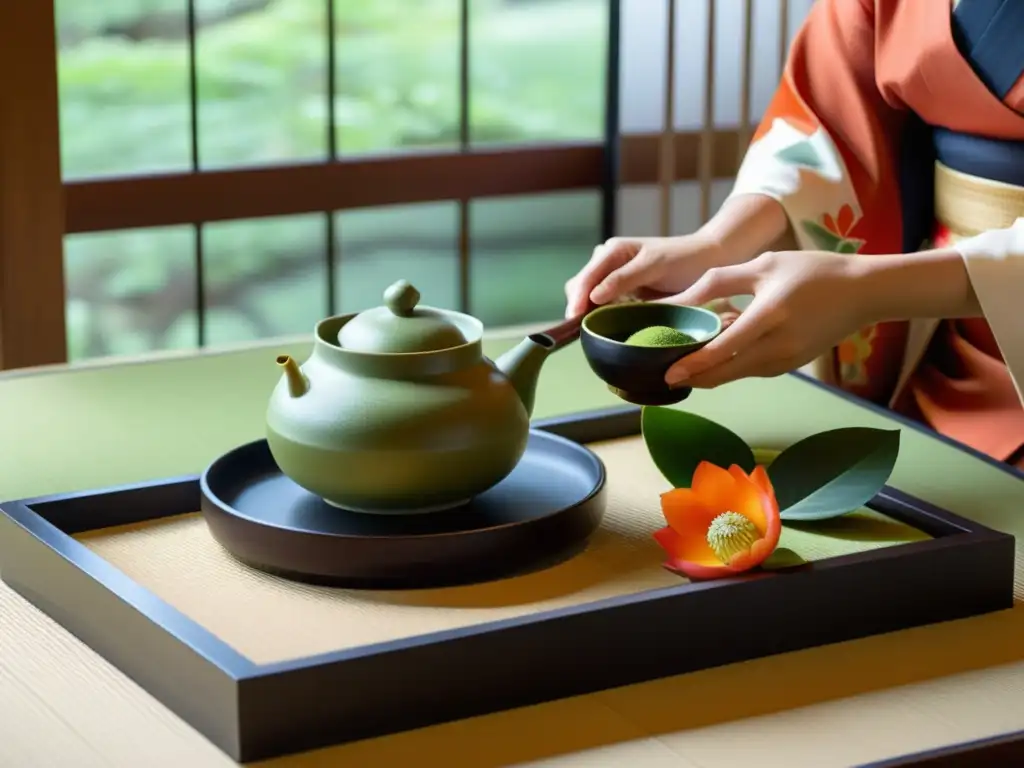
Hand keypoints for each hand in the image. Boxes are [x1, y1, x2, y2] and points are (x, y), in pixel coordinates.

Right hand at [563, 234, 726, 318]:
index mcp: (612, 251)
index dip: (577, 300)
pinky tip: (608, 328)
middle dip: (579, 308)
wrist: (709, 261)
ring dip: (589, 314)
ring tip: (596, 332)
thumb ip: (623, 278)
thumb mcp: (653, 266)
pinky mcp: (623, 293)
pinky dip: (602, 317)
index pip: (584, 278)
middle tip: (586, 332)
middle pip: (580, 288)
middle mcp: (607, 262)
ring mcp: (614, 278)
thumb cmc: (685, 260)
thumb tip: (593, 296)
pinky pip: (603, 306)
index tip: (575, 321)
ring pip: (588, 298)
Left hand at [660, 250, 874, 387]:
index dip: (693, 364)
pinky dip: (731, 365)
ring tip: (682, 363)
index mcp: (770, 315)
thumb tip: (680, 299)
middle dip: (693, 378)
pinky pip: (751, 369)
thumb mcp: (763, 265)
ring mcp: (786, 361)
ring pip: (736, 374)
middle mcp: (778, 346)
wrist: (862, 293)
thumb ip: (718, 282)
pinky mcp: (789, 366)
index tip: (667, 374)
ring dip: (710, 372)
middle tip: (665, 377)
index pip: (723, 349)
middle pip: (725, 372)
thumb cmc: (811, 272)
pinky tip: (715, 354)